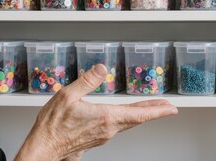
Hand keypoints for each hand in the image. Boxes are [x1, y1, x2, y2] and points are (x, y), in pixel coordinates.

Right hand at [15, 64, 177, 160]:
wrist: (45, 147)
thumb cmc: (53, 125)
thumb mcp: (67, 96)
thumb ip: (87, 81)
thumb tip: (102, 68)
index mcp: (104, 117)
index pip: (138, 114)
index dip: (157, 111)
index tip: (171, 108)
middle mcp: (107, 129)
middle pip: (137, 119)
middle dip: (154, 112)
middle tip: (168, 107)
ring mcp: (102, 136)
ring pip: (127, 124)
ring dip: (140, 115)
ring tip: (150, 109)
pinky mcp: (96, 139)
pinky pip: (117, 127)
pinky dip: (127, 120)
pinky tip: (124, 116)